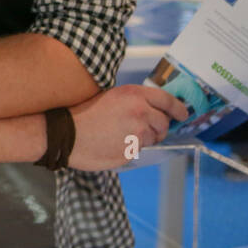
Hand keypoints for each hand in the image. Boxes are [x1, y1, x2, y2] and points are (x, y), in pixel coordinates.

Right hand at [66, 85, 189, 170]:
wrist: (64, 133)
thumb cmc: (82, 113)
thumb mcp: (110, 96)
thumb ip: (134, 102)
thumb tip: (154, 111)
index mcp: (135, 95)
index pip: (168, 101)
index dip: (179, 109)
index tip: (183, 114)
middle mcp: (140, 113)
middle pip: (163, 123)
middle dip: (158, 128)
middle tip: (143, 129)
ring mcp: (136, 134)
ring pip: (152, 139)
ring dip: (143, 139)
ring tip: (120, 136)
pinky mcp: (130, 152)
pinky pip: (138, 151)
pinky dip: (130, 149)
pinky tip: (113, 144)